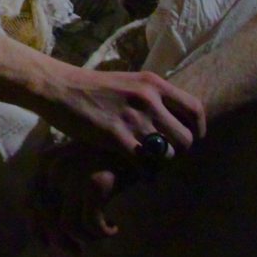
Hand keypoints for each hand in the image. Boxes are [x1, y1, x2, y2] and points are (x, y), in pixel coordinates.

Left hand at [27, 140, 125, 253]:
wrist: (141, 144)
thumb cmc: (109, 157)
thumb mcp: (77, 167)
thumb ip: (60, 190)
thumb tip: (48, 230)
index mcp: (47, 160)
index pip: (29, 201)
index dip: (36, 228)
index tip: (48, 245)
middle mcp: (55, 166)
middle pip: (46, 217)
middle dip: (60, 240)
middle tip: (77, 252)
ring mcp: (74, 174)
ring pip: (67, 225)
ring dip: (85, 238)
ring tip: (100, 236)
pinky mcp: (95, 184)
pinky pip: (90, 224)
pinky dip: (102, 232)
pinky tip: (115, 228)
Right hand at [40, 63, 204, 159]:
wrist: (58, 87)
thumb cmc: (91, 87)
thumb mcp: (128, 82)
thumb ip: (151, 96)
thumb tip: (170, 117)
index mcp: (153, 83)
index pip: (195, 110)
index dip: (198, 130)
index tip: (191, 140)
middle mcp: (148, 99)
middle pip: (186, 138)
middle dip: (179, 153)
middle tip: (166, 157)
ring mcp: (132, 118)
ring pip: (168, 154)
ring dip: (161, 164)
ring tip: (151, 165)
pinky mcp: (115, 135)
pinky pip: (143, 164)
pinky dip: (144, 174)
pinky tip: (137, 174)